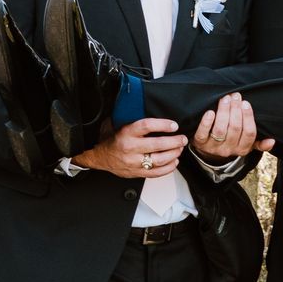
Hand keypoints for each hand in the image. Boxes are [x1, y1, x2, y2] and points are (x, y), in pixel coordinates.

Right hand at [73, 118, 188, 177]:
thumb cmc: (112, 140)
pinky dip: (168, 168)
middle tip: (182, 138)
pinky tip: (174, 161)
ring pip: (159, 160)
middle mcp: (130, 148)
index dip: (163, 125)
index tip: (174, 125)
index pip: (146, 126)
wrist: (100, 157)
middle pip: (157, 145)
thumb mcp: (120, 125)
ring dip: (173, 154)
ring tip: (180, 149)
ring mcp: (134, 162)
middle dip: (174, 141)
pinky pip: (156, 173)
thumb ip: (134, 119)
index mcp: (126, 133)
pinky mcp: (137, 173)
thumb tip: (151, 108)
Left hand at [191, 93, 275, 161]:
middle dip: (235, 110)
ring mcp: (214, 147)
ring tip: (225, 99)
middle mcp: (229, 150)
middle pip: (235, 129)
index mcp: (242, 149)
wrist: (208, 150)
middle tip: (235, 96)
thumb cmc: (230, 141)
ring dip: (223, 112)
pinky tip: (210, 111)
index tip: (246, 103)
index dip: (248, 117)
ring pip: (220, 130)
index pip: (249, 133)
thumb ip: (259, 143)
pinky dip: (206, 122)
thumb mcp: (245, 144)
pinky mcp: (200, 143)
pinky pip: (203, 134)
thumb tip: (272, 140)